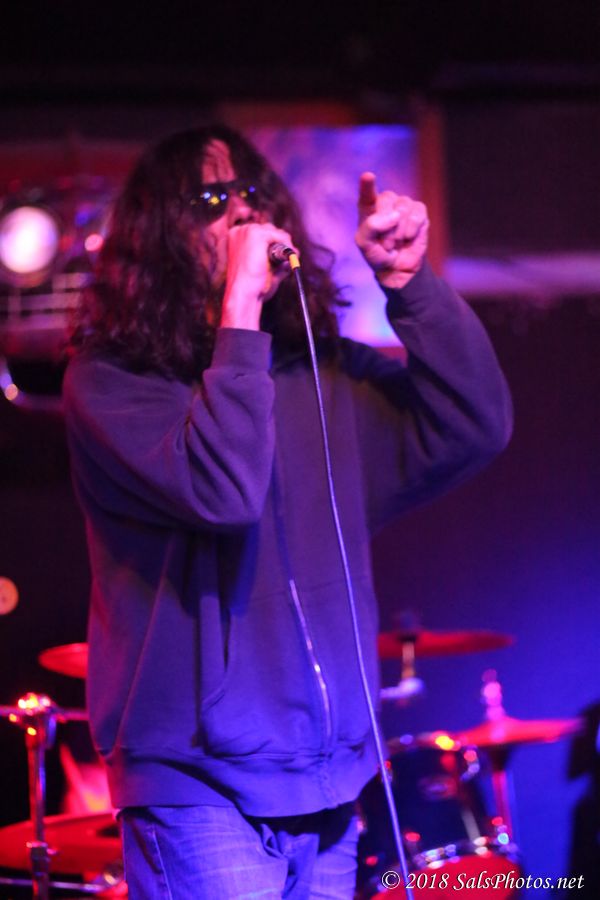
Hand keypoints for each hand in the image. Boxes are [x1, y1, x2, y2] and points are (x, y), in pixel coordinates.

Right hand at [220, 223, 296, 330]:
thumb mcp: (264, 270)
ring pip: (275, 232)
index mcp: (236, 238)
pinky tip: (288, 256)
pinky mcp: (256, 234)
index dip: (273, 244)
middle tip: (288, 257)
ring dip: (284, 244)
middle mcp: (239, 231)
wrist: (243, 293)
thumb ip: (278, 260)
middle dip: (280, 243)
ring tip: (286, 260)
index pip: (260, 234)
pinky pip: (280, 235)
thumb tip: (295, 252)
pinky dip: (287, 245)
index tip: (282, 256)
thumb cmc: (251, 286)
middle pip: (269, 230)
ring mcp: (247, 231)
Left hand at [355, 172, 428, 289]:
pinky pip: (417, 212)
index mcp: (368, 208)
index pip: (367, 193)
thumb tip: (394, 215)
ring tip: (396, 242)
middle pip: (386, 199)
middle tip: (386, 243)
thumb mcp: (365, 244)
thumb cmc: (378, 254)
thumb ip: (371, 227)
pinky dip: (412, 228)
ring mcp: (403, 205)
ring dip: (399, 230)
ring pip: (402, 208)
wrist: (397, 268)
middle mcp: (386, 202)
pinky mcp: (419, 211)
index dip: (367, 185)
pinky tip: (408, 237)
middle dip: (386, 224)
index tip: (368, 176)